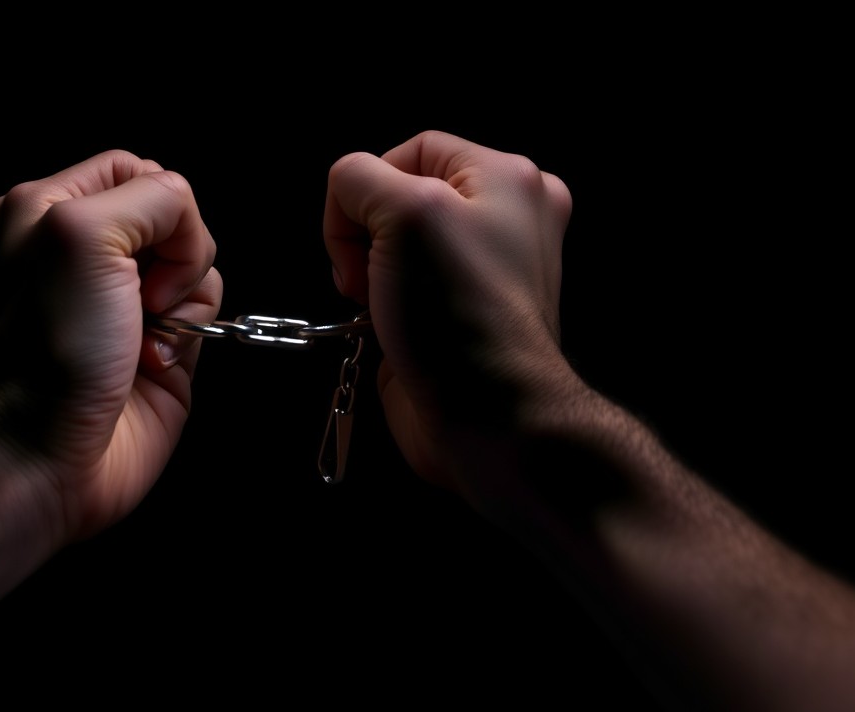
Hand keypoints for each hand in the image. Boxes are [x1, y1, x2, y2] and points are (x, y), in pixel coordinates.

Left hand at [0, 149, 222, 549]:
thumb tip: (187, 227)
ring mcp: (128, 300)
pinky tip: (152, 364)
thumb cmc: (48, 350)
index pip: (136, 170)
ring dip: (185, 300)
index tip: (137, 249)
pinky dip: (193, 336)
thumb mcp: (82, 233)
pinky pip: (209, 311)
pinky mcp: (164, 344)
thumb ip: (151, 197)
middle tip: (138, 298)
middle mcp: (90, 254)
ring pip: (200, 264)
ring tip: (142, 338)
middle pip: (177, 216)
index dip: (156, 202)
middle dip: (176, 255)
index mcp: (49, 210)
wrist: (46, 453)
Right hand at [323, 130, 573, 497]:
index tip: (364, 238)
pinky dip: (378, 305)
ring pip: (391, 245)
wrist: (488, 417)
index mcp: (507, 178)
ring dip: (368, 273)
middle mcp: (504, 218)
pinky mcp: (458, 314)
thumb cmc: (459, 316)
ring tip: (380, 306)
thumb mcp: (405, 212)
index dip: (369, 190)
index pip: (410, 150)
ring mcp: (482, 269)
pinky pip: (398, 288)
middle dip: (365, 234)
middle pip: (398, 196)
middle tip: (371, 275)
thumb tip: (347, 200)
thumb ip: (359, 178)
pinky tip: (384, 328)